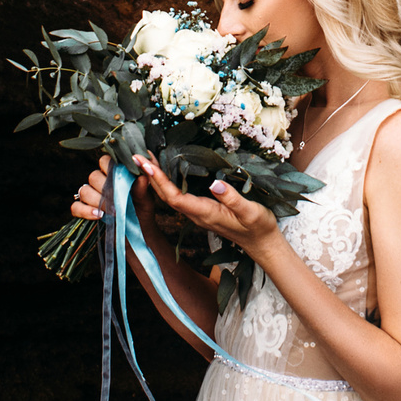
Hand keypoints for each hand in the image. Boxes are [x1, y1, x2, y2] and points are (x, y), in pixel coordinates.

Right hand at [69, 159, 165, 222]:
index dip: (110, 168)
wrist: (137, 230)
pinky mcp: (85, 210)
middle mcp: (101, 182)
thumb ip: (142, 188)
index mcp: (114, 173)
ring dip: (97, 201)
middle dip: (105, 189)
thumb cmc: (142, 210)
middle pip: (93, 176)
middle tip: (118, 201)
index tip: (121, 179)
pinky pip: (76, 207)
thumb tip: (142, 177)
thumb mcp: (145, 200)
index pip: (105, 161)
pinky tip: (98, 216)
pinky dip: (85, 211)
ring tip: (111, 211)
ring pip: (84, 191)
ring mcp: (91, 196)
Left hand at [136, 153, 278, 254]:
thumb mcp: (251, 212)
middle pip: (166, 196)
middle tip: (137, 155)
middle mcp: (197, 214)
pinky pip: (178, 196)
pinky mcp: (202, 210)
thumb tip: (214, 183)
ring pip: (170, 196)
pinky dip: (167, 182)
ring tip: (147, 159)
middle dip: (150, 176)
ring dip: (156, 179)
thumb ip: (232, 198)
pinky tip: (166, 171)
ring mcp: (198, 213)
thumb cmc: (259, 228)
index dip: (158, 180)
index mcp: (205, 213)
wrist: (263, 245)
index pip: (174, 197)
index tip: (146, 164)